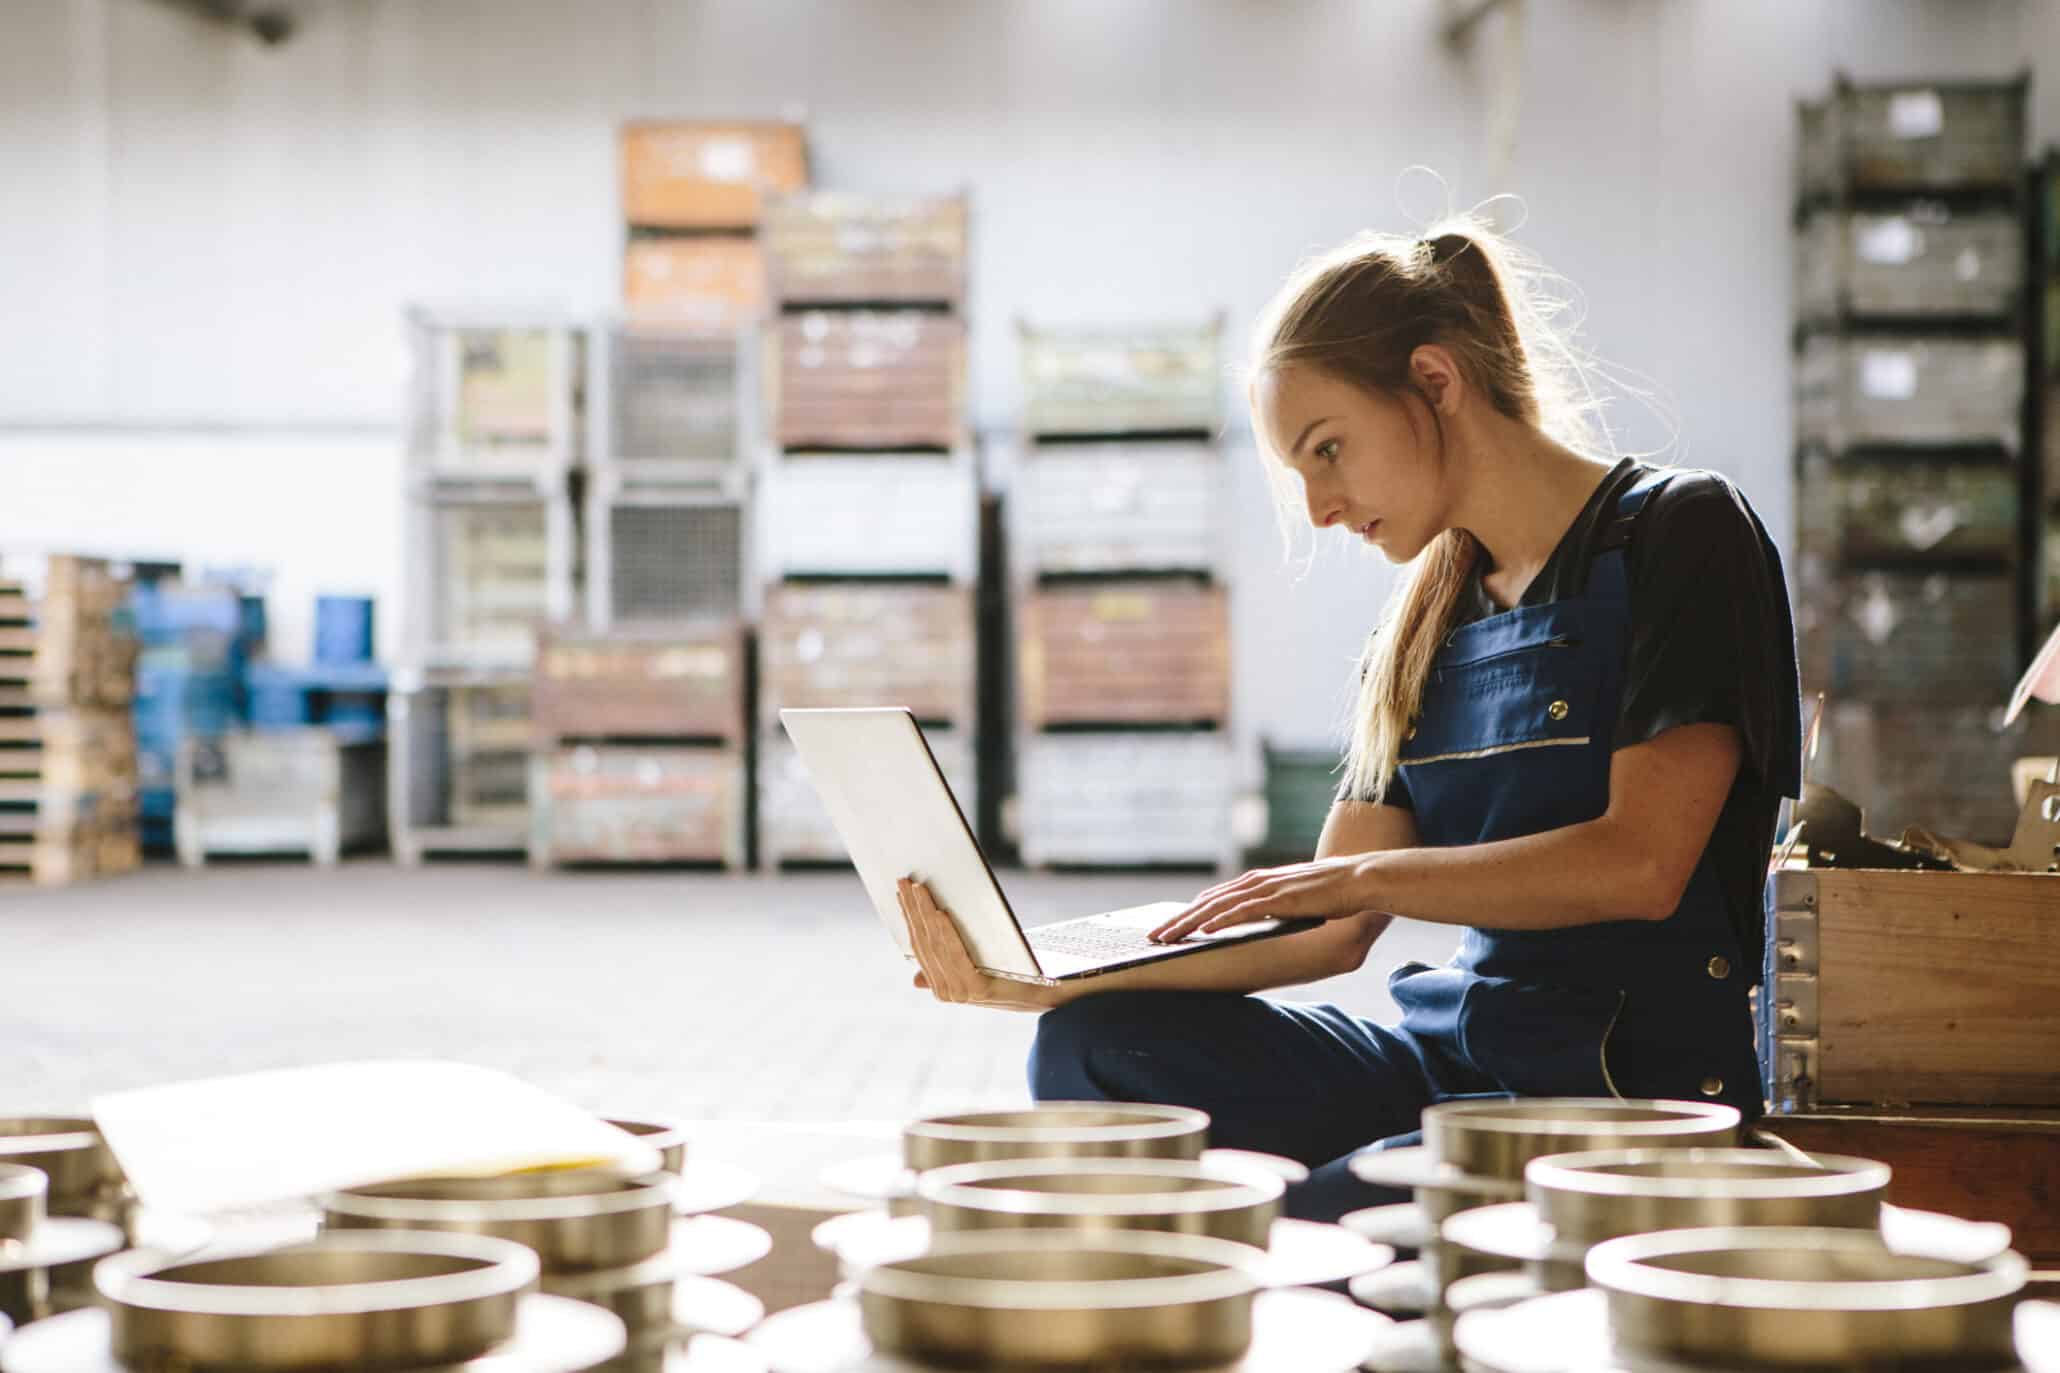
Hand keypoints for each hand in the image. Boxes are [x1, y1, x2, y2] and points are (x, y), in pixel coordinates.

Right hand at [897, 878, 1061, 1011]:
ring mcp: (962, 993)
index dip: (909, 919)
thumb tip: (916, 978)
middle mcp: (948, 992)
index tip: (900, 894)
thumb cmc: (1014, 975)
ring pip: (937, 945)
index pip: (920, 947)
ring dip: (925, 914)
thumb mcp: (976, 969)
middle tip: (903, 881)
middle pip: (925, 943)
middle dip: (913, 910)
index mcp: (943, 987)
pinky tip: (940, 913)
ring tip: (918, 889)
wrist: (1049, 992)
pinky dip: (946, 933)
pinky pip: (956, 954)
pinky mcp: (979, 989)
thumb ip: (948, 971)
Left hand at [1148, 856, 1380, 942]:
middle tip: (1152, 937)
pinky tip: (1204, 931)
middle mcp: (1255, 882)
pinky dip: (1221, 920)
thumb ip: (1270, 909)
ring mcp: (1266, 889)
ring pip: (1217, 907)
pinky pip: (1243, 911)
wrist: (1356, 879)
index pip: (1212, 898)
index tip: (1167, 927)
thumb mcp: (1290, 901)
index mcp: (1256, 882)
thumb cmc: (1327, 893)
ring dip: (1189, 923)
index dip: (1187, 913)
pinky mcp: (1280, 899)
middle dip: (1177, 920)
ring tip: (1167, 938)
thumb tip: (1254, 924)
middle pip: (1206, 902)